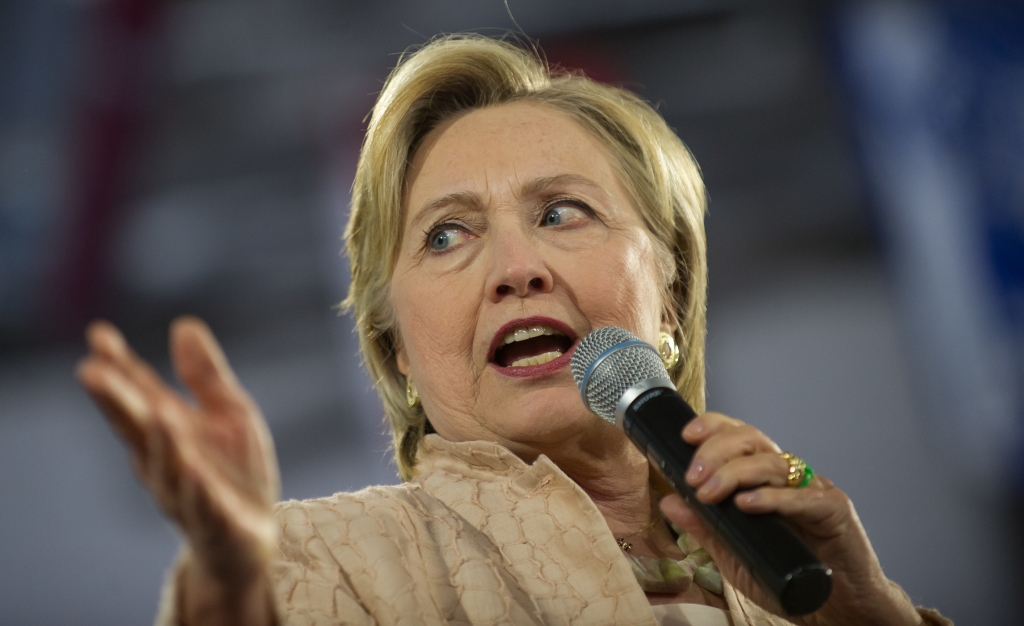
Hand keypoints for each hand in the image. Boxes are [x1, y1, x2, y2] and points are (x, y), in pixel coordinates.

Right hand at [77, 317, 279, 623]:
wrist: (254, 537)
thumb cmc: (233, 471)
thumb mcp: (229, 412)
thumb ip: (205, 375)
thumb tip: (184, 324)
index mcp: (167, 431)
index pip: (138, 395)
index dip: (119, 367)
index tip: (99, 334)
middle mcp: (166, 462)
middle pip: (138, 429)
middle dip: (116, 403)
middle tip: (91, 372)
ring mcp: (186, 494)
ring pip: (168, 468)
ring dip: (161, 441)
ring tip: (158, 411)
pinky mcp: (215, 522)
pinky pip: (203, 507)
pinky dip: (196, 489)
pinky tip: (193, 469)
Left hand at [659, 412, 921, 625]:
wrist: (833, 604)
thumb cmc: (783, 573)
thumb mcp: (733, 552)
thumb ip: (705, 527)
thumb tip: (669, 502)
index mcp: (762, 476)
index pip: (738, 436)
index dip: (713, 428)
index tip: (686, 436)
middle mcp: (787, 475)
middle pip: (752, 440)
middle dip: (717, 452)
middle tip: (694, 478)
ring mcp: (812, 489)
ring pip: (772, 463)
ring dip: (736, 474)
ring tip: (710, 493)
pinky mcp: (834, 510)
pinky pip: (804, 496)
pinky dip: (774, 498)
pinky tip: (748, 503)